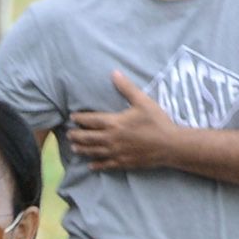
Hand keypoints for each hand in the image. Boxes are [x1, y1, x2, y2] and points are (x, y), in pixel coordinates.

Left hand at [62, 69, 191, 173]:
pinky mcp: (123, 162)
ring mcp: (116, 152)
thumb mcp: (143, 101)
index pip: (90, 120)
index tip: (72, 117)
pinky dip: (96, 165)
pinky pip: (105, 165)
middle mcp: (111, 139)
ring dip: (82, 149)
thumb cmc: (157, 121)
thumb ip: (127, 88)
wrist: (170, 145)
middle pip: (87, 137)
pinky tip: (90, 165)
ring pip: (93, 152)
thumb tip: (114, 73)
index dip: (79, 119)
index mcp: (114, 123)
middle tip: (68, 133)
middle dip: (76, 135)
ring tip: (74, 148)